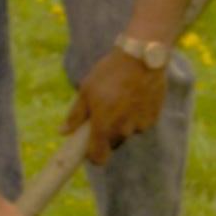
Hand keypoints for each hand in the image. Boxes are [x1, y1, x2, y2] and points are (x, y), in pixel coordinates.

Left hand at [62, 49, 167, 165]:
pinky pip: (140, 123)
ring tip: (121, 99)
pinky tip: (135, 97)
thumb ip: (75, 115)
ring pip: (127, 132)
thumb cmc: (109, 73)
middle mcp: (122, 130)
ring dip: (123, 123)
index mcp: (103, 125)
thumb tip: (62, 132)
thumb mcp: (86, 91)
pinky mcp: (152, 117)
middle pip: (112, 143)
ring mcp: (139, 125)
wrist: (141, 57)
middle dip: (107, 133)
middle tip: (105, 111)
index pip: (98, 157)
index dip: (93, 156)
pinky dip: (137, 115)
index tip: (90, 150)